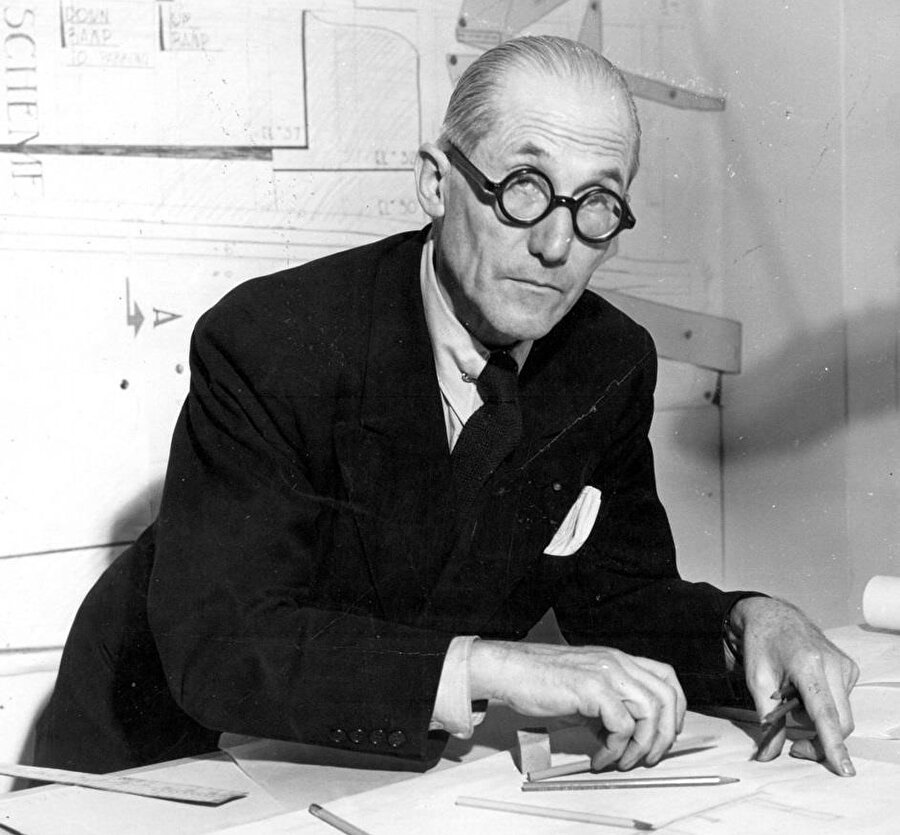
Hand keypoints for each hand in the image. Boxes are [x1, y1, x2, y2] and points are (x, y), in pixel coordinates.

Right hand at [469, 640, 685, 770]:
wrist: (510, 671)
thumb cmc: (541, 681)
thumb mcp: (584, 692)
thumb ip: (609, 708)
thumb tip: (626, 738)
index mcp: (617, 660)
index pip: (666, 677)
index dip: (676, 708)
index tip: (666, 734)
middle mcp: (617, 662)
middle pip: (667, 695)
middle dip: (665, 734)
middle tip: (649, 757)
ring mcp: (606, 672)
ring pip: (650, 711)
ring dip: (642, 745)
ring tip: (622, 761)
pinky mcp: (591, 688)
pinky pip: (622, 724)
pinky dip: (616, 748)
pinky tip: (600, 756)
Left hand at [730, 596, 858, 775]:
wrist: (774, 616)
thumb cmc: (762, 643)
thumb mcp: (756, 680)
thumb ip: (766, 719)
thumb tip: (769, 754)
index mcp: (807, 664)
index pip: (824, 712)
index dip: (832, 743)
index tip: (843, 768)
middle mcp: (833, 664)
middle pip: (839, 721)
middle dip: (819, 741)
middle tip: (794, 746)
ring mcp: (845, 666)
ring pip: (840, 716)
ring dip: (817, 720)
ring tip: (791, 699)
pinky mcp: (850, 669)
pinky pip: (841, 703)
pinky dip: (822, 707)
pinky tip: (804, 690)